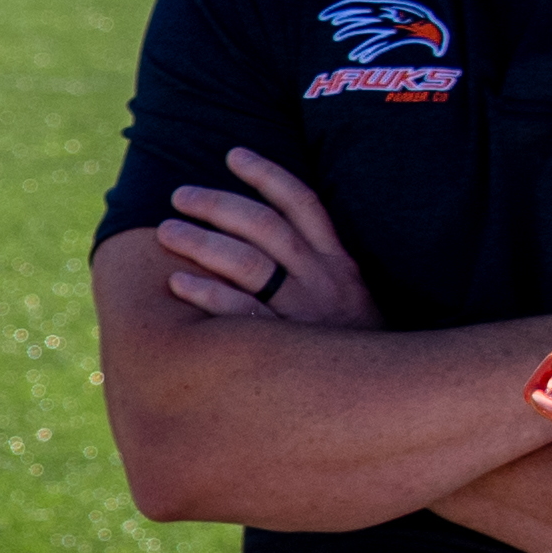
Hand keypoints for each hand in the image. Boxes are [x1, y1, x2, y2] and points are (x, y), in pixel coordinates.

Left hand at [146, 148, 383, 333]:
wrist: (385, 398)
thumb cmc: (357, 346)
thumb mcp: (353, 298)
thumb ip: (323, 267)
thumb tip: (274, 237)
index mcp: (339, 262)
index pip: (303, 203)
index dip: (267, 174)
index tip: (233, 154)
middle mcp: (323, 280)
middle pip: (264, 226)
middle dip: (218, 204)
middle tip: (180, 196)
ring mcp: (304, 313)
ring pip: (248, 262)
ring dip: (202, 241)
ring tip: (167, 231)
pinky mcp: (287, 348)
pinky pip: (240, 314)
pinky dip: (207, 294)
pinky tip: (177, 282)